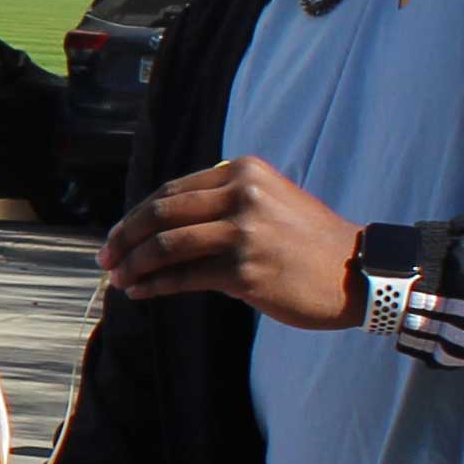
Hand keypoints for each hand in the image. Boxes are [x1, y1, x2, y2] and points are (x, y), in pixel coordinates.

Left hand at [99, 157, 362, 328]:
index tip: (118, 235)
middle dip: (125, 238)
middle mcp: (242, 194)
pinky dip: (154, 285)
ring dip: (134, 264)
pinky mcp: (244, 270)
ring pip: (166, 245)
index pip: (172, 191)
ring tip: (118, 278)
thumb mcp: (268, 201)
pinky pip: (183, 277)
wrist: (357, 271)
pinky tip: (140, 291)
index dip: (137, 215)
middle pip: (161, 213)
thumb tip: (160, 227)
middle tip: (105, 258)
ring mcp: (243, 232)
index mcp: (244, 171)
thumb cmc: (307, 241)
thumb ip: (220, 204)